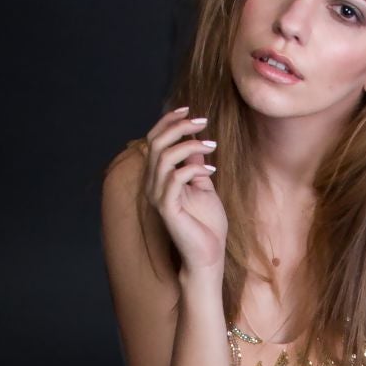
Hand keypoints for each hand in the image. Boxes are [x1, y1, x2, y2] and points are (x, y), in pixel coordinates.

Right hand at [142, 107, 226, 271]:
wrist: (208, 255)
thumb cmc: (206, 225)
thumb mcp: (203, 187)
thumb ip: (195, 165)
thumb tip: (196, 143)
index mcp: (159, 177)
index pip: (155, 140)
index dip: (169, 121)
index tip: (190, 110)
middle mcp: (153, 185)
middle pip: (156, 143)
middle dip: (179, 126)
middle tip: (203, 122)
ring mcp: (158, 196)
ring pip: (164, 157)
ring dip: (189, 145)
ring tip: (211, 146)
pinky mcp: (167, 208)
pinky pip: (175, 178)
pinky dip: (194, 168)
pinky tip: (212, 169)